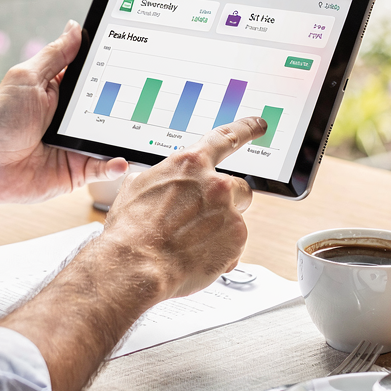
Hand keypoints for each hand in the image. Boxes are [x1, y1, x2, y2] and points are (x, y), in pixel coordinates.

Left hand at [0, 20, 128, 207]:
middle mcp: (72, 116)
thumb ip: (54, 56)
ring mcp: (77, 143)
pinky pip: (103, 167)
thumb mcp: (27, 79)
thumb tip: (75, 27)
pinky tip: (121, 159)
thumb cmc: (0, 119)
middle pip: (109, 105)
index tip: (136, 57)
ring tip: (142, 129)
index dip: (112, 67)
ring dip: (125, 134)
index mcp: (61, 91)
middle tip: (146, 94)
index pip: (93, 76)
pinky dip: (115, 165)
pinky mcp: (78, 169)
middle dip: (126, 100)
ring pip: (110, 136)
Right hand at [100, 117, 259, 302]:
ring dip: (221, 226)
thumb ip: (163, 177)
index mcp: (190, 163)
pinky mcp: (237, 240)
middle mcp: (215, 184)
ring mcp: (229, 212)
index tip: (258, 125)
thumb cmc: (132, 229)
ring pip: (235, 216)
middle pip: (236, 186)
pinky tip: (196, 254)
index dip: (245, 129)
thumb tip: (163, 181)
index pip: (226, 137)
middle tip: (201, 217)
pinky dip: (221, 249)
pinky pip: (235, 242)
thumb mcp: (137, 186)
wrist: (137, 265)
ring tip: (192, 240)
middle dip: (224, 200)